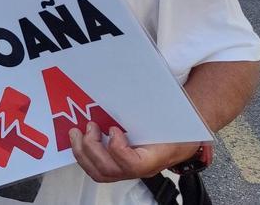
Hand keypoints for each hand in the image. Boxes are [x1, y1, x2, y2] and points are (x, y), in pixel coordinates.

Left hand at [69, 123, 198, 182]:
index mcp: (155, 158)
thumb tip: (135, 87)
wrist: (182, 142)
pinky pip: (97, 169)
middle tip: (89, 127)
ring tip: (77, 133)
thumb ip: (153, 110)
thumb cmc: (177, 130)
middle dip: (92, 148)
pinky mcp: (118, 168)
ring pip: (100, 173)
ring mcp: (128, 171)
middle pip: (110, 170)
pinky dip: (84, 155)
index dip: (117, 149)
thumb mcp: (170, 120)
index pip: (133, 165)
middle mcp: (140, 170)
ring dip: (83, 153)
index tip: (113, 128)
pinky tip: (79, 139)